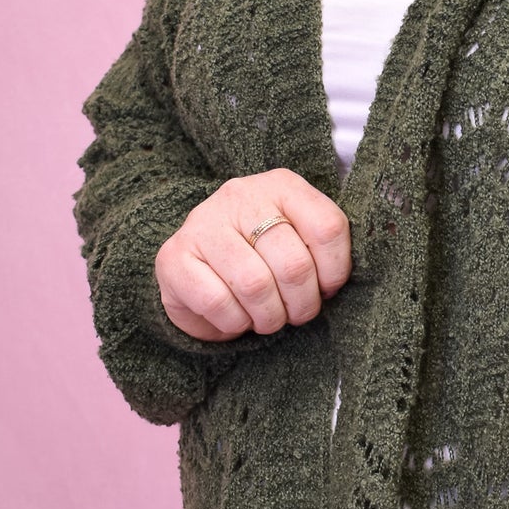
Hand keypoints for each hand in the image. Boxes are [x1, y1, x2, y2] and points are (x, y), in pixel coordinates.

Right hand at [154, 169, 351, 339]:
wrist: (197, 266)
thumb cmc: (261, 256)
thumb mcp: (297, 241)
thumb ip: (320, 250)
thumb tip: (334, 285)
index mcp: (282, 185)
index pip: (327, 227)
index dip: (335, 270)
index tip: (327, 288)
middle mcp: (241, 195)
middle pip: (294, 264)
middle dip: (302, 304)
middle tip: (296, 314)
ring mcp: (203, 223)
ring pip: (256, 285)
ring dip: (269, 317)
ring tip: (269, 319)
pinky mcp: (173, 256)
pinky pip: (218, 302)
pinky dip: (234, 323)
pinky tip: (236, 318)